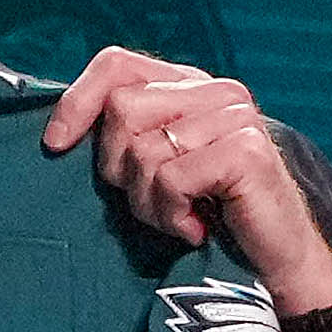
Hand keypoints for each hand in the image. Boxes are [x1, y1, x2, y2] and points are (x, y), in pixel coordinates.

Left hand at [45, 49, 331, 331]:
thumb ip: (128, 137)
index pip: (118, 64)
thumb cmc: (212, 221)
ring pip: (143, 151)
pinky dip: (173, 215)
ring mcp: (235, 117)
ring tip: (180, 218)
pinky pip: (172, 179)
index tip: (56, 145)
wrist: (276, 268)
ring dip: (149, 203)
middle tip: (154, 202)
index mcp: (191, 85)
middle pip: (121, 110)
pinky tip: (197, 227)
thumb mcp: (158, 170)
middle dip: (120, 169)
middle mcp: (216, 91)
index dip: (77, 101)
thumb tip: (60, 132)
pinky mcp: (246, 150)